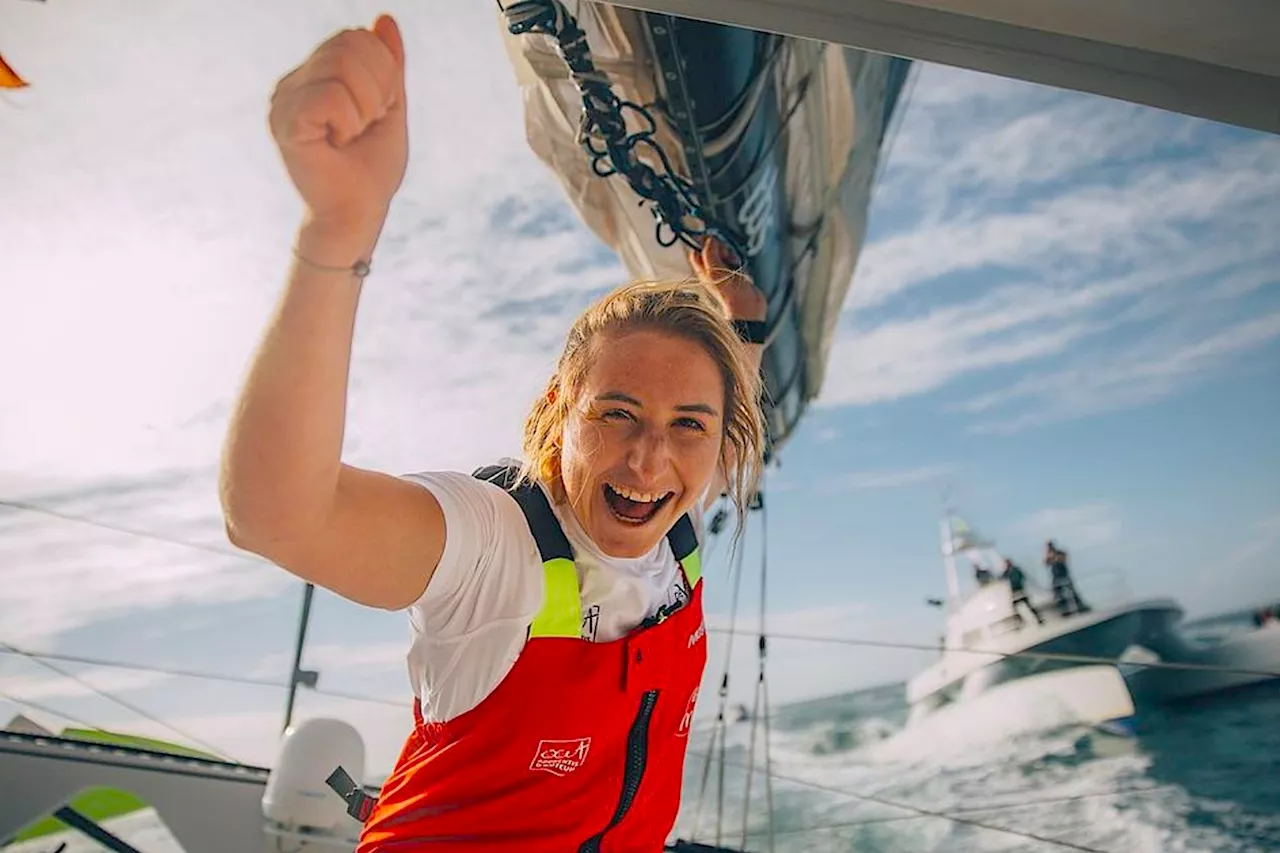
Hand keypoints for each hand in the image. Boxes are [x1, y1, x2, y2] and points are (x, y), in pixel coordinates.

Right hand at [269, 15, 407, 245]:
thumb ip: (387, 65)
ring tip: (349, 137)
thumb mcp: (389, 108)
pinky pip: (331, 96)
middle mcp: (293, 82)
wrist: (357, 215)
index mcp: (315, 76)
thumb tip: (384, 18)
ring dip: (365, 109)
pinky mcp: (284, 121)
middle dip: (378, 90)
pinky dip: (349, 122)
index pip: (357, 38)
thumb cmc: (371, 170)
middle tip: (364, 127)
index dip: (383, 75)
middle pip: (351, 45)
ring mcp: (284, 100)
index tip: (376, 114)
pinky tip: (337, 143)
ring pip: (343, 67)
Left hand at [689, 238, 766, 321]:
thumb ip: (710, 253)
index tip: (713, 240)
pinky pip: (736, 261)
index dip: (704, 242)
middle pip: (713, 249)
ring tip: (735, 262)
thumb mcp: (714, 270)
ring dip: (732, 254)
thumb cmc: (729, 294)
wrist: (747, 308)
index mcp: (702, 271)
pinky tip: (741, 268)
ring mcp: (724, 272)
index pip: (697, 250)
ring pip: (726, 254)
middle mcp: (712, 271)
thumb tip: (710, 240)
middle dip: (721, 247)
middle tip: (726, 254)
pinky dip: (739, 261)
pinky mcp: (736, 274)